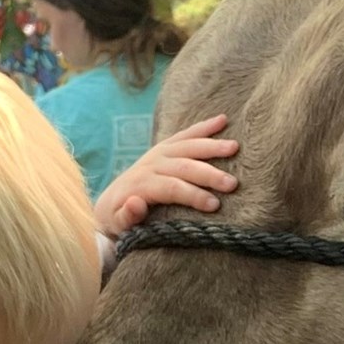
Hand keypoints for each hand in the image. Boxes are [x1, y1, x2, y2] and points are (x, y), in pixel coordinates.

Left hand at [94, 115, 240, 235]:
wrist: (109, 202)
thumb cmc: (118, 218)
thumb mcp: (117, 223)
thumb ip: (126, 216)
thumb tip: (135, 203)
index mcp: (141, 184)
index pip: (171, 188)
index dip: (193, 195)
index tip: (214, 205)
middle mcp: (151, 165)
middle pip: (184, 166)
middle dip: (209, 174)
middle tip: (232, 184)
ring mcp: (159, 153)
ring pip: (188, 147)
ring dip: (212, 146)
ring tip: (234, 148)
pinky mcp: (165, 147)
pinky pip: (186, 135)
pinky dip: (204, 127)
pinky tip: (223, 120)